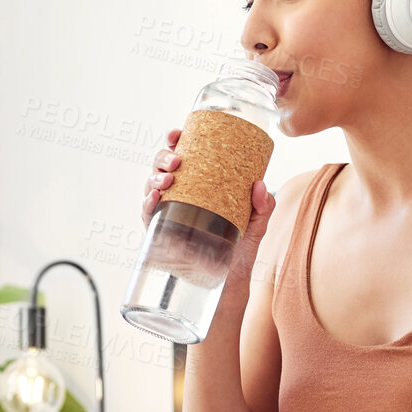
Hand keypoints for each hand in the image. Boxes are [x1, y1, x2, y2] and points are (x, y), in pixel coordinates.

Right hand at [144, 127, 274, 279]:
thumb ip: (263, 205)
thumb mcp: (257, 223)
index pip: (184, 154)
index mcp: (199, 182)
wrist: (230, 279)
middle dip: (164, 157)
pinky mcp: (160, 232)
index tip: (178, 133)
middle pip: (162, 166)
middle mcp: (181, 193)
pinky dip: (147, 203)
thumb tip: (259, 185)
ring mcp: (168, 211)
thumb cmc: (241, 246)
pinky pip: (148, 214)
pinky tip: (155, 198)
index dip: (176, 139)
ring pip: (151, 185)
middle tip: (177, 161)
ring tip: (168, 179)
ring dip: (155, 177)